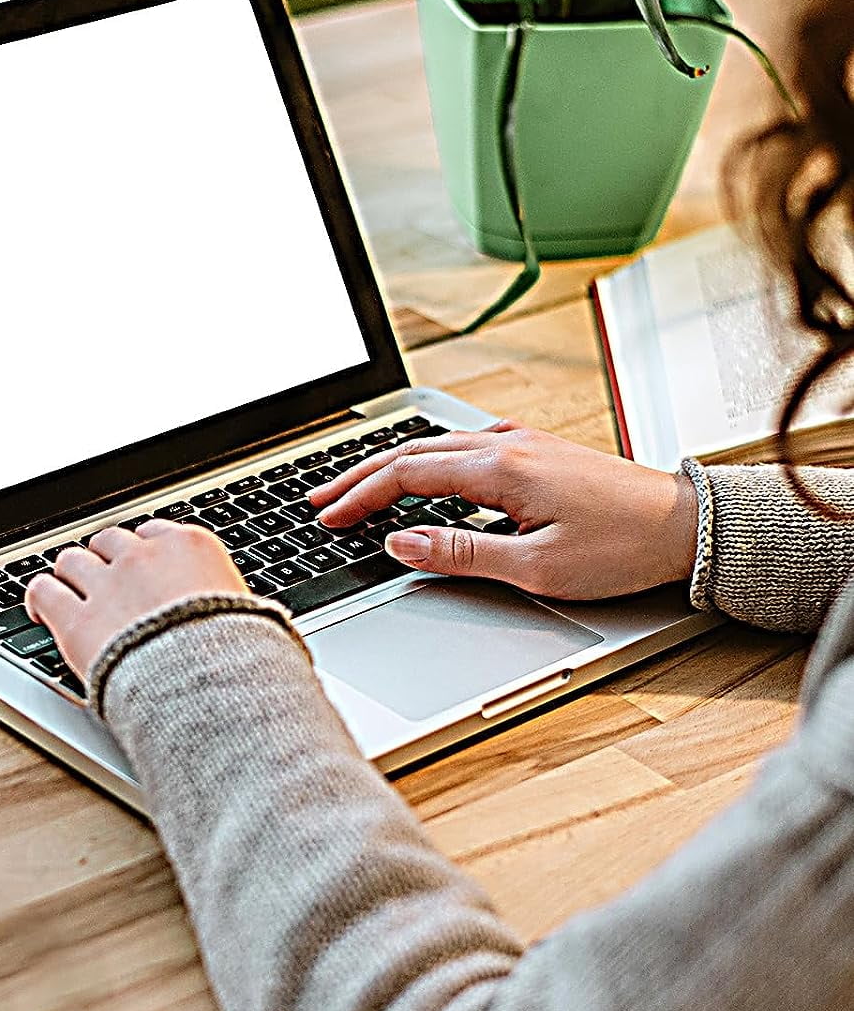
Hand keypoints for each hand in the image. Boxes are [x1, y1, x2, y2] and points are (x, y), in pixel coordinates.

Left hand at [25, 521, 245, 679]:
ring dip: (71, 576)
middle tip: (105, 584)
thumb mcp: (255, 620)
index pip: (154, 534)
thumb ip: (235, 607)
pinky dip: (39, 597)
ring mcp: (107, 586)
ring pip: (72, 560)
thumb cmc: (242, 660)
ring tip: (70, 592)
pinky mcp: (76, 622)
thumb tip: (258, 622)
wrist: (213, 689)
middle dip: (105, 561)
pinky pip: (43, 591)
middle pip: (109, 541)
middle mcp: (145, 557)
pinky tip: (40, 608)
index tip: (142, 570)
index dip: (143, 554)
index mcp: (191, 548)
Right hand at [308, 422, 698, 599]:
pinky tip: (427, 474)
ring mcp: (524, 443)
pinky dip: (429, 460)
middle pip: (413, 453)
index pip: (406, 476)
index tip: (329, 518)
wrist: (688, 527)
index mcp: (500, 468)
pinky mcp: (539, 452)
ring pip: (437, 446)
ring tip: (359, 488)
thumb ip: (459, 553)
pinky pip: (467, 447)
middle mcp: (508, 445)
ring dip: (392, 466)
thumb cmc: (623, 548)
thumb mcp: (534, 566)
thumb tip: (401, 544)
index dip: (359, 498)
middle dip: (360, 477)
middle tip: (321, 498)